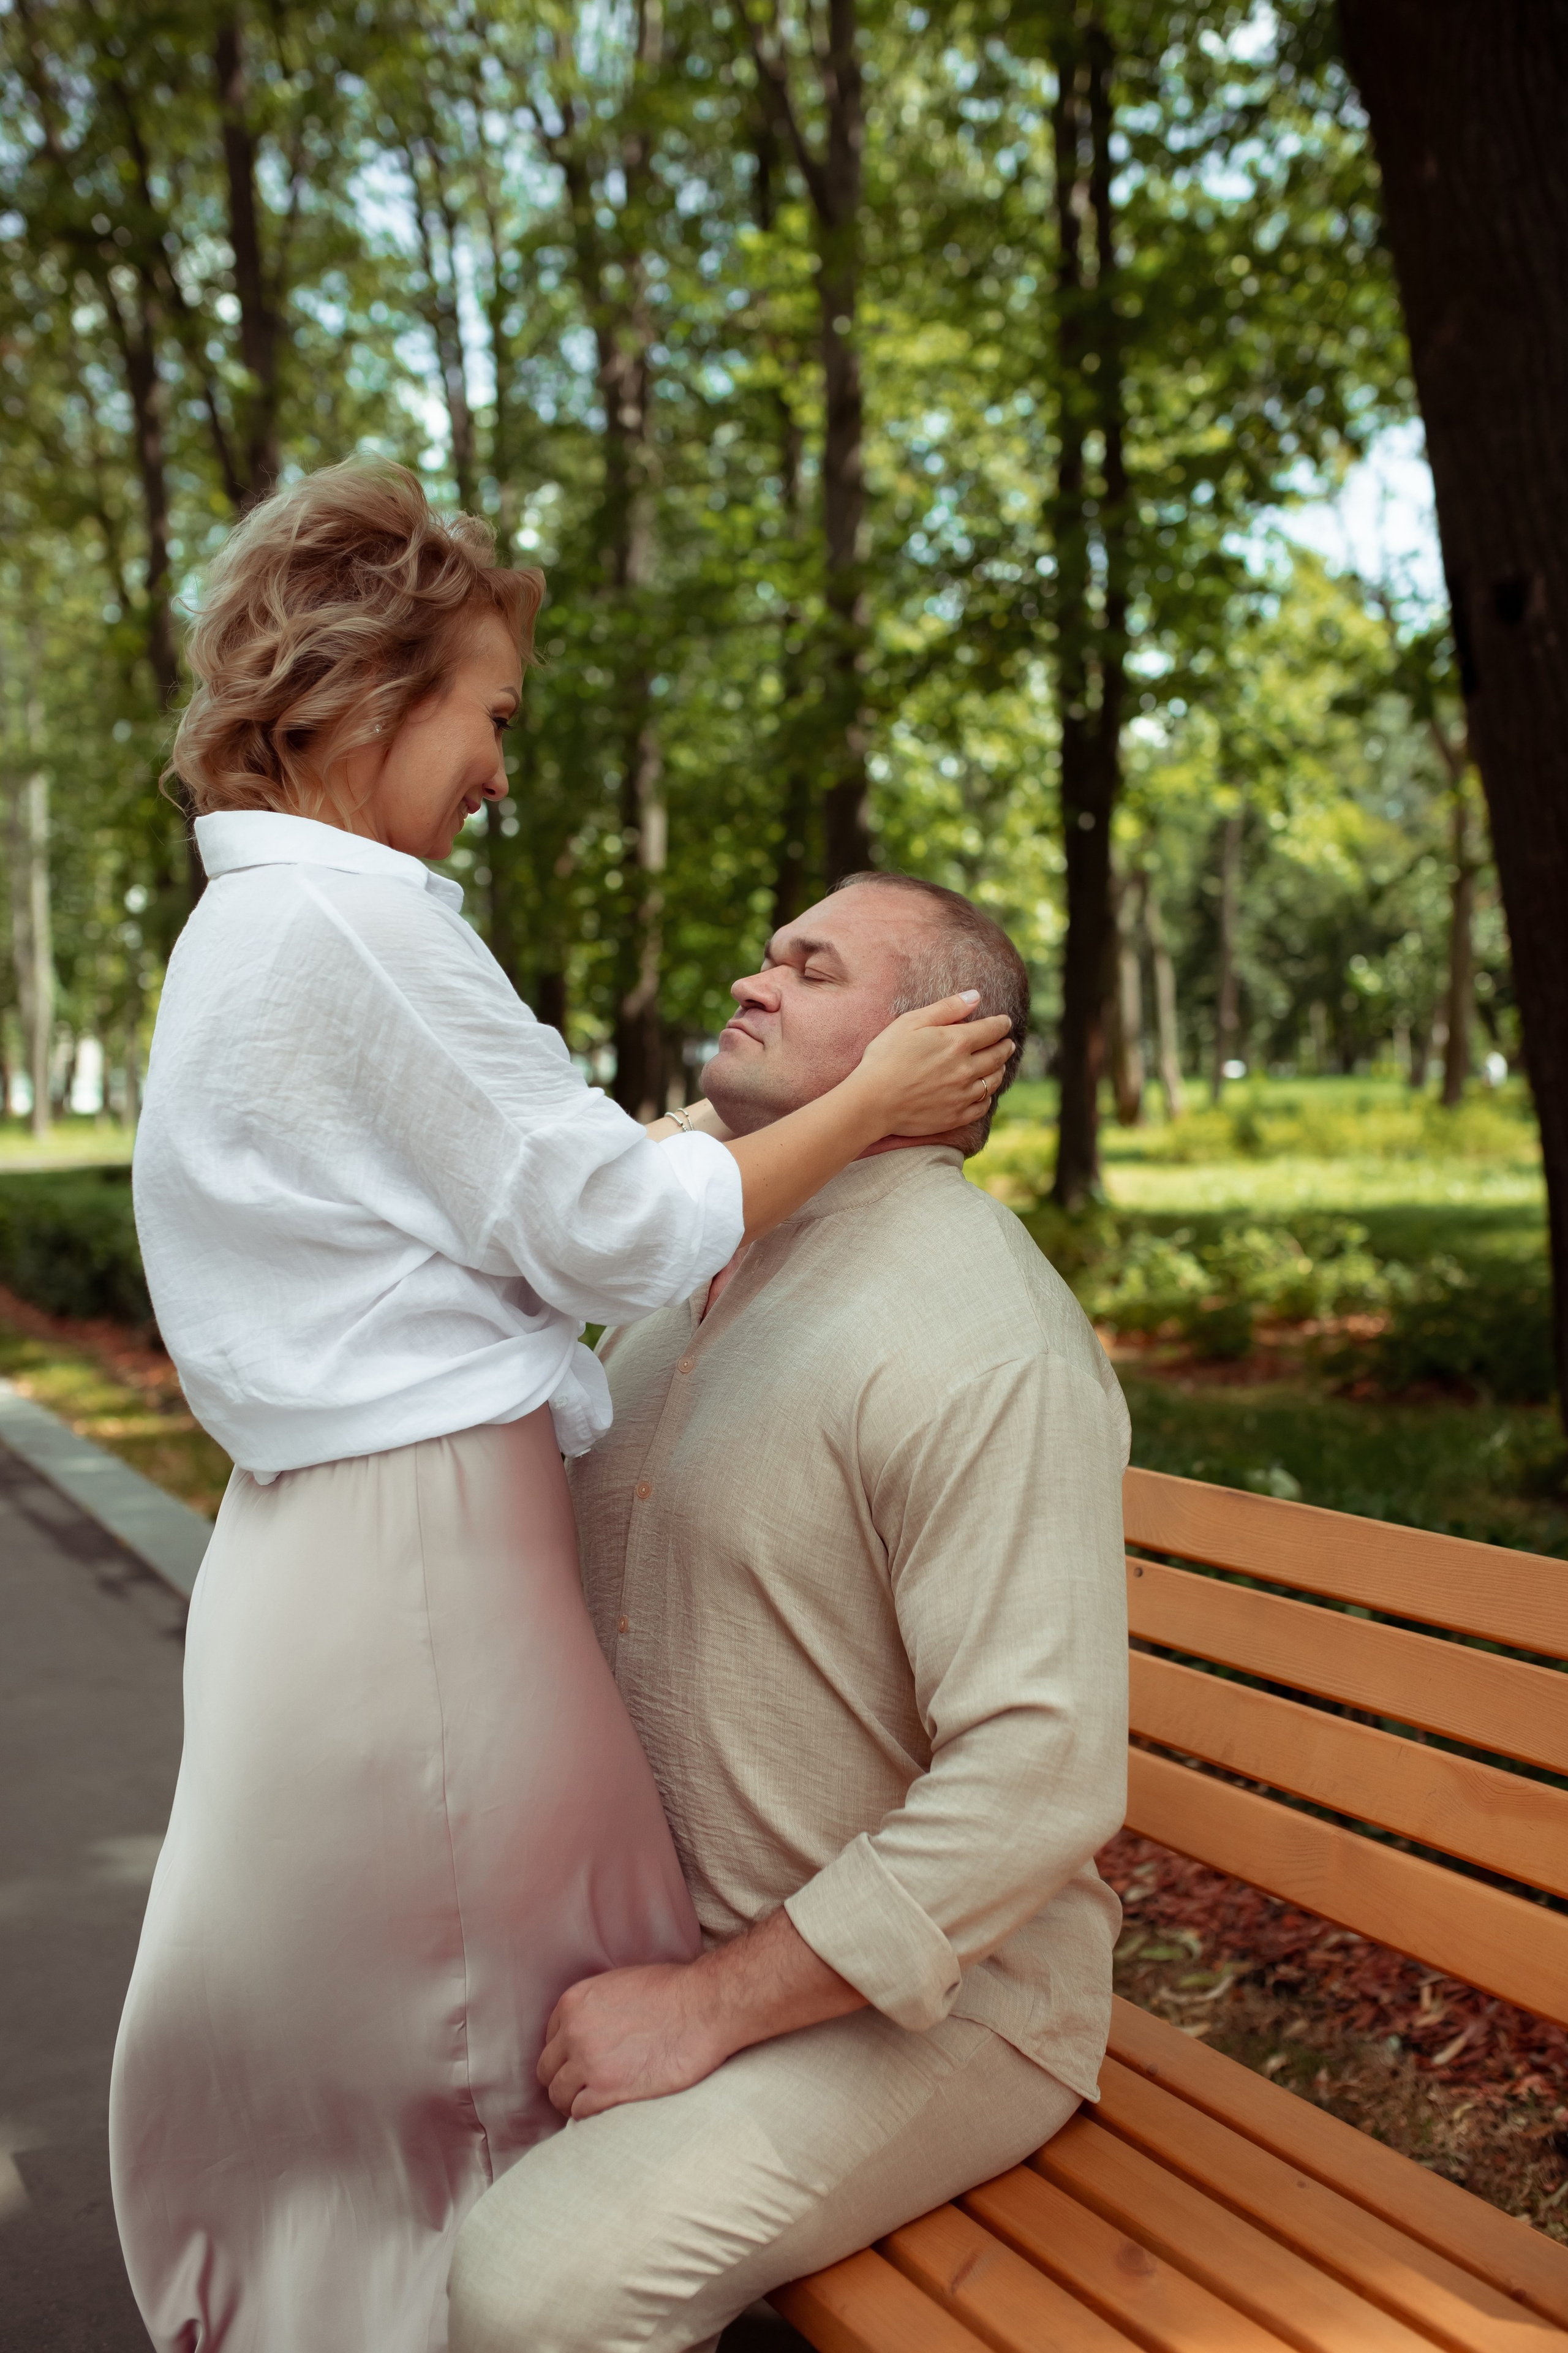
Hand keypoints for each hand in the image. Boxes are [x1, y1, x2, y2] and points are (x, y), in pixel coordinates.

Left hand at [537, 1911, 863, 2118]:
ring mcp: (588, 2064)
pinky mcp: (608, 2091)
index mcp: (574, 2002)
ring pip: (559, 2096)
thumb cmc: (673, 1992)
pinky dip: (589, 2117)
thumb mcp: (620, 1985)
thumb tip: (589, 2030)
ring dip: (574, 2102)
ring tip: (596, 2103)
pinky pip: (579, 2114)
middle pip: (548, 2070)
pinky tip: (607, 2111)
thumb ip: (594, 2009)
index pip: (550, 2040)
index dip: (566, 2055)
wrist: (704, 2007)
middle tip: (586, 2087)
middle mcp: (573, 2032)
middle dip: (564, 2080)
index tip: (581, 2064)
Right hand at [853, 996, 1014, 1137]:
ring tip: (999, 1065)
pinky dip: (988, 1096)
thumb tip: (976, 996)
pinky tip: (984, 1091)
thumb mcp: (911, 1022)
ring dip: (1000, 1069)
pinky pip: (983, 1106)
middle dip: (1005, 1046)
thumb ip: (946, 1008)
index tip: (1005, 1022)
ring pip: (994, 1080)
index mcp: (957, 1042)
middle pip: (998, 1055)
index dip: (1002, 1024)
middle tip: (1008, 1043)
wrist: (872, 1101)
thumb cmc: (885, 1057)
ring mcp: (963, 1095)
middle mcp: (966, 1069)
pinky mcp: (956, 1116)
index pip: (992, 1030)